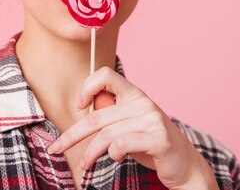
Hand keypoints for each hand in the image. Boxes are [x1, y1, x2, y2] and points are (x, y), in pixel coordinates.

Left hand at [46, 66, 219, 189]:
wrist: (184, 165)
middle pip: (96, 115)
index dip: (87, 87)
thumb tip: (86, 106)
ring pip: (106, 134)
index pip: (106, 75)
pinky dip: (112, 154)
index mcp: (134, 94)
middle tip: (55, 148)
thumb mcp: (128, 125)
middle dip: (71, 135)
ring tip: (84, 165)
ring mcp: (152, 119)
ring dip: (89, 153)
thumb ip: (111, 114)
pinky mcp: (159, 138)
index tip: (79, 107)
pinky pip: (122, 144)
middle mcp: (142, 102)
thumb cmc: (150, 144)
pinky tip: (115, 158)